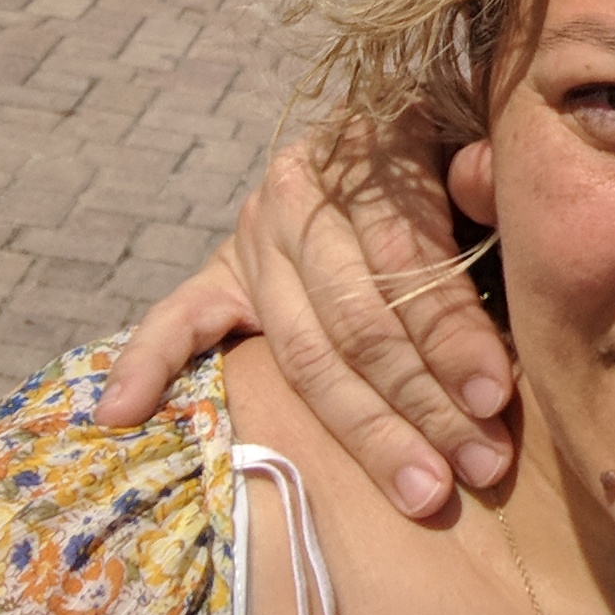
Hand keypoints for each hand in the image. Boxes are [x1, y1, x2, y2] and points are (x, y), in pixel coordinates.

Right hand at [99, 117, 514, 514]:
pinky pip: (173, 320)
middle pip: (357, 323)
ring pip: (306, 353)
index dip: (452, 331)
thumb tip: (480, 186)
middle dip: (423, 405)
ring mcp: (253, 238)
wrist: (388, 126)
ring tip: (423, 488)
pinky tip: (120, 415)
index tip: (494, 396)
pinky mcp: (219, 273)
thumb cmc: (453, 154)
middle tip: (480, 468)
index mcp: (365, 152)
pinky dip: (145, 362)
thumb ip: (483, 175)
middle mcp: (299, 196)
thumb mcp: (478, 149)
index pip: (405, 258)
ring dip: (367, 431)